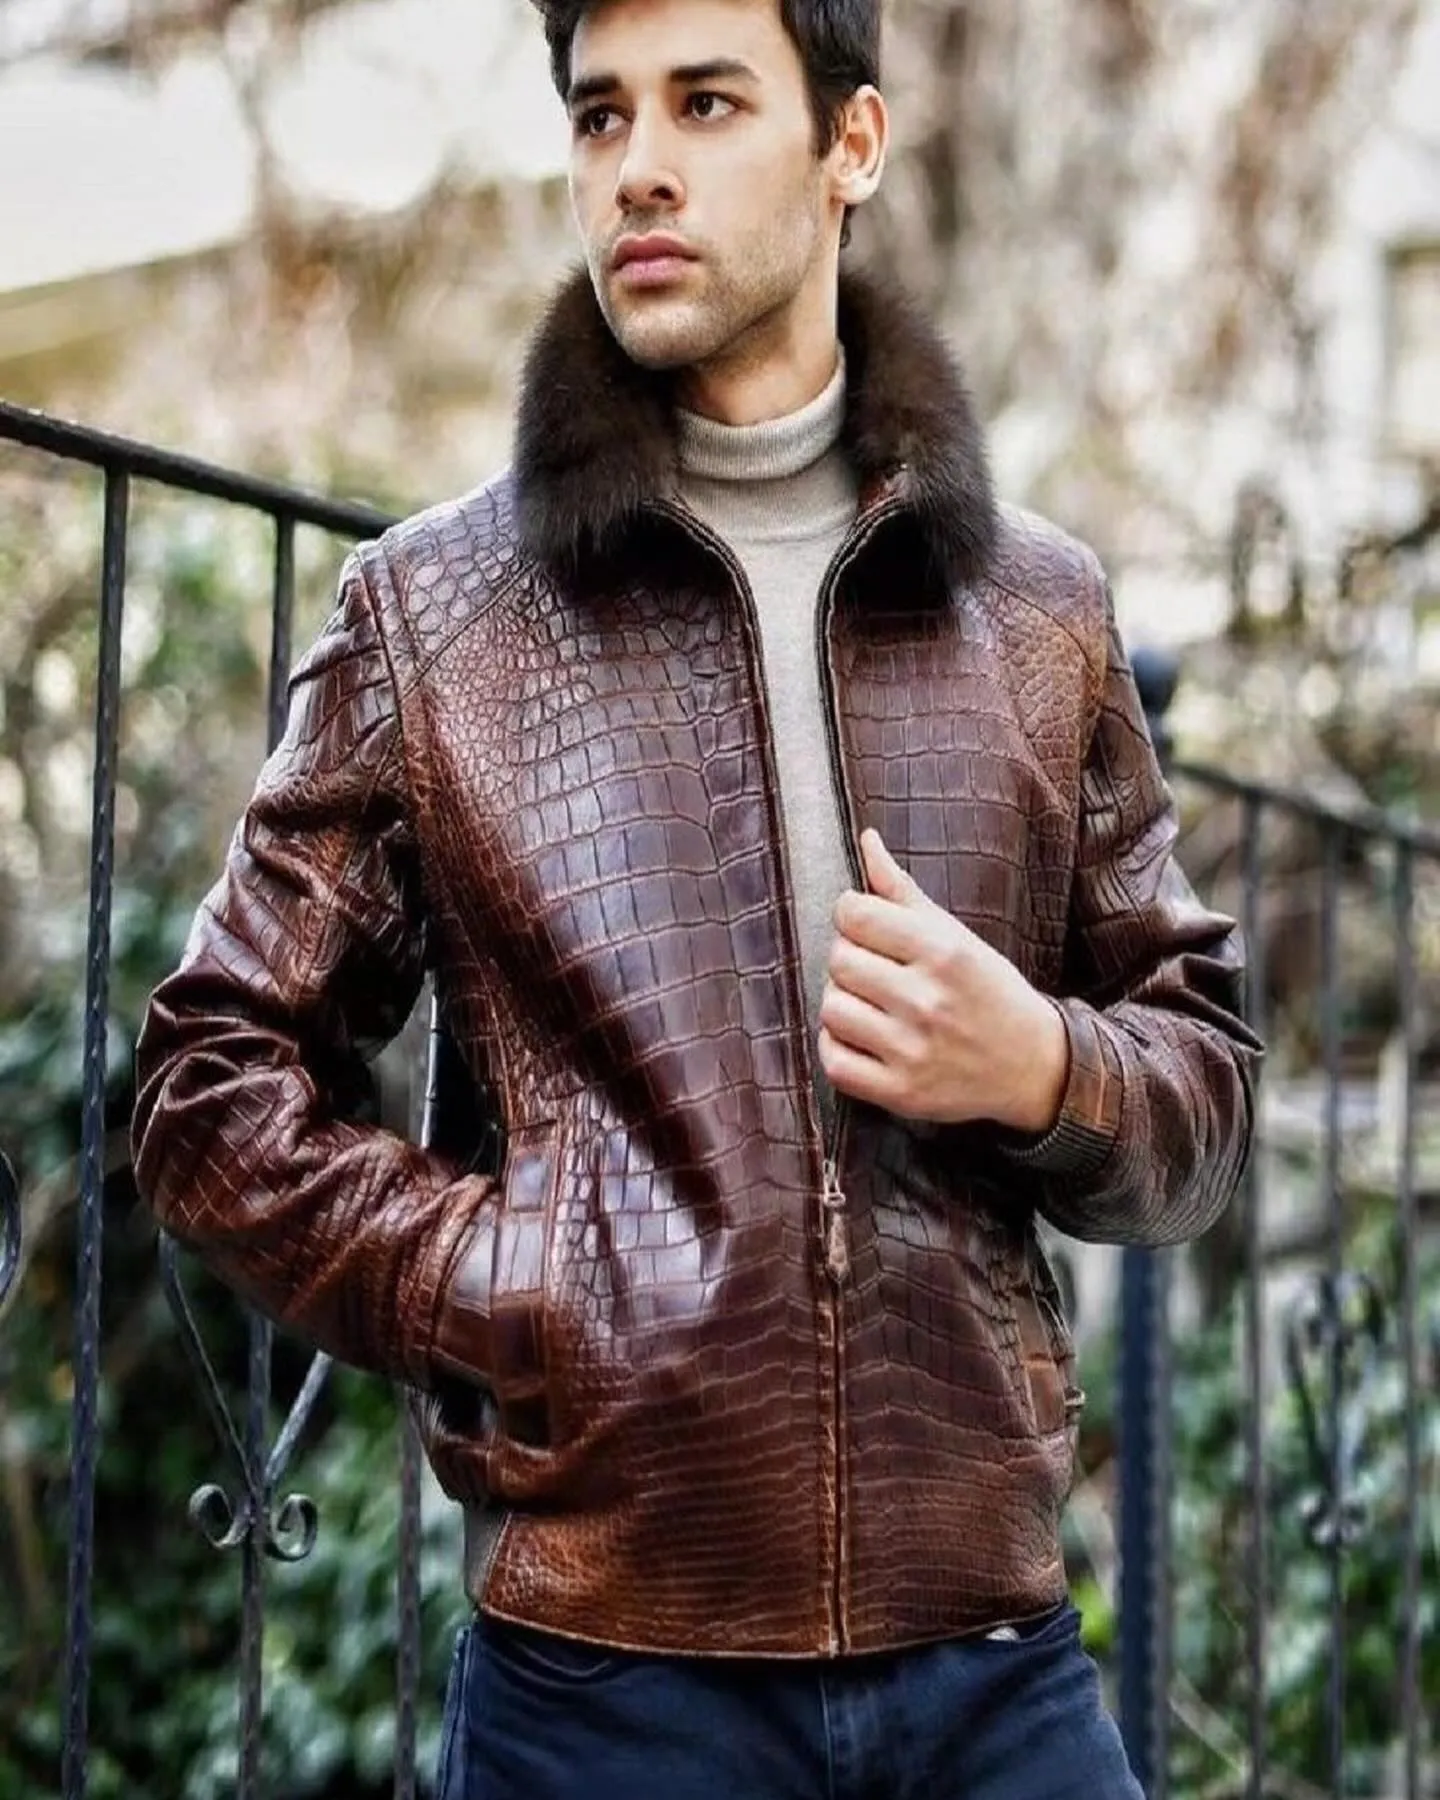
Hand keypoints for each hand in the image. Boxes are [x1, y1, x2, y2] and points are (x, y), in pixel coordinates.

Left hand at [817, 829, 1068, 1130]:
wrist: (1032, 1065)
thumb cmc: (987, 991)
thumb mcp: (954, 935)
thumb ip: (902, 891)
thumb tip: (867, 840)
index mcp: (943, 952)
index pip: (854, 915)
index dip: (853, 916)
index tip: (868, 928)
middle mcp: (927, 1001)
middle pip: (839, 961)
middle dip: (850, 960)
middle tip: (876, 971)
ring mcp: (913, 1050)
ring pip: (831, 1009)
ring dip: (843, 1005)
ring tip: (872, 1006)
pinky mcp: (902, 1092)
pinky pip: (834, 1061)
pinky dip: (839, 1048)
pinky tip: (865, 1039)